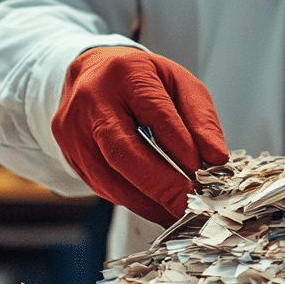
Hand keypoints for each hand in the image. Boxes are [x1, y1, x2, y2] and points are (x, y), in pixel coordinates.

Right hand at [51, 46, 227, 224]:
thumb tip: (216, 157)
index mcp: (125, 74)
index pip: (154, 113)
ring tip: (175, 211)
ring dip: (145, 201)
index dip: (179, 146)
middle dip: (159, 184)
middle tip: (186, 204)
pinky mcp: (68, 152)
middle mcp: (91, 100)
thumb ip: (200, 118)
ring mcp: (73, 128)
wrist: (92, 73)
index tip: (200, 172)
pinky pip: (100, 185)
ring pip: (108, 176)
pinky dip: (130, 199)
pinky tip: (153, 204)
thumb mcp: (178, 84)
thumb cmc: (140, 79)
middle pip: (123, 150)